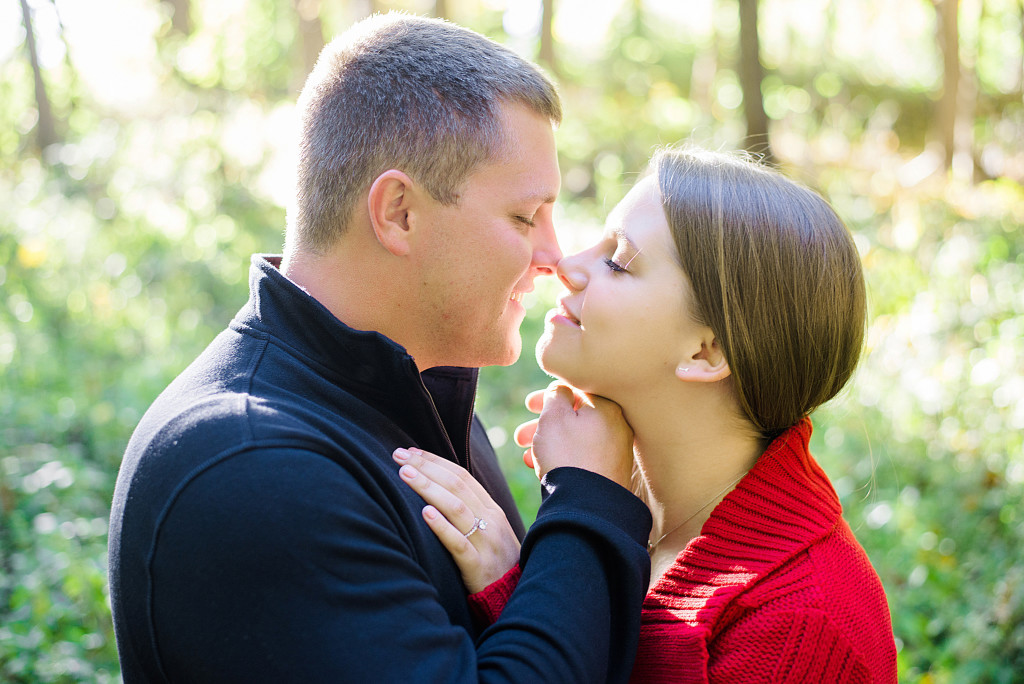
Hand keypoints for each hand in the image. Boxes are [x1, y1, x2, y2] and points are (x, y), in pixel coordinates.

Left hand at [393, 447, 519, 593]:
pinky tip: (424, 513)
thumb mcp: (488, 531)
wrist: (515, 596)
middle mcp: (490, 520)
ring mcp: (485, 542)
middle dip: (426, 467)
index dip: (435, 461)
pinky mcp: (478, 566)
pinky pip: (459, 544)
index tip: (410, 451)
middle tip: (398, 455)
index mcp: (491, 509)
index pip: (462, 476)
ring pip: (456, 508)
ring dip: (428, 488)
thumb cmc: (495, 562)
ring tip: (404, 474)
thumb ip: (469, 510)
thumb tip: (438, 488)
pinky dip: (442, 527)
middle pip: (456, 486)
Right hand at [514, 383, 633, 487]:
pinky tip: (542, 469)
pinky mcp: (611, 473)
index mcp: (607, 407)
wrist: (586, 506)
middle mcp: (618, 426)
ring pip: (576, 439)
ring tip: (527, 457)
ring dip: (548, 444)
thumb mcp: (554, 416)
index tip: (528, 405)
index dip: (549, 395)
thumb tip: (562, 389)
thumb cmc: (568, 455)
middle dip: (543, 425)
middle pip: (575, 417)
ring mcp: (617, 452)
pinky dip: (562, 458)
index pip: (577, 391)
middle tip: (520, 435)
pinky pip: (583, 457)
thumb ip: (556, 394)